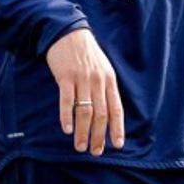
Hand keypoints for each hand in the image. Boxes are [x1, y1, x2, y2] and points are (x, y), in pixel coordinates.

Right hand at [44, 27, 123, 155]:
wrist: (68, 32)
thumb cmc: (86, 53)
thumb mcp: (102, 68)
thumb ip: (105, 88)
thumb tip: (107, 113)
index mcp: (109, 80)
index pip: (116, 108)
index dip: (117, 128)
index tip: (117, 145)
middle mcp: (98, 81)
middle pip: (101, 114)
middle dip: (99, 136)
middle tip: (95, 151)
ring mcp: (82, 79)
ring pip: (85, 111)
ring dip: (83, 132)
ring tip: (80, 146)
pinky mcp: (65, 77)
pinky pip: (67, 101)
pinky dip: (67, 116)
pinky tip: (67, 129)